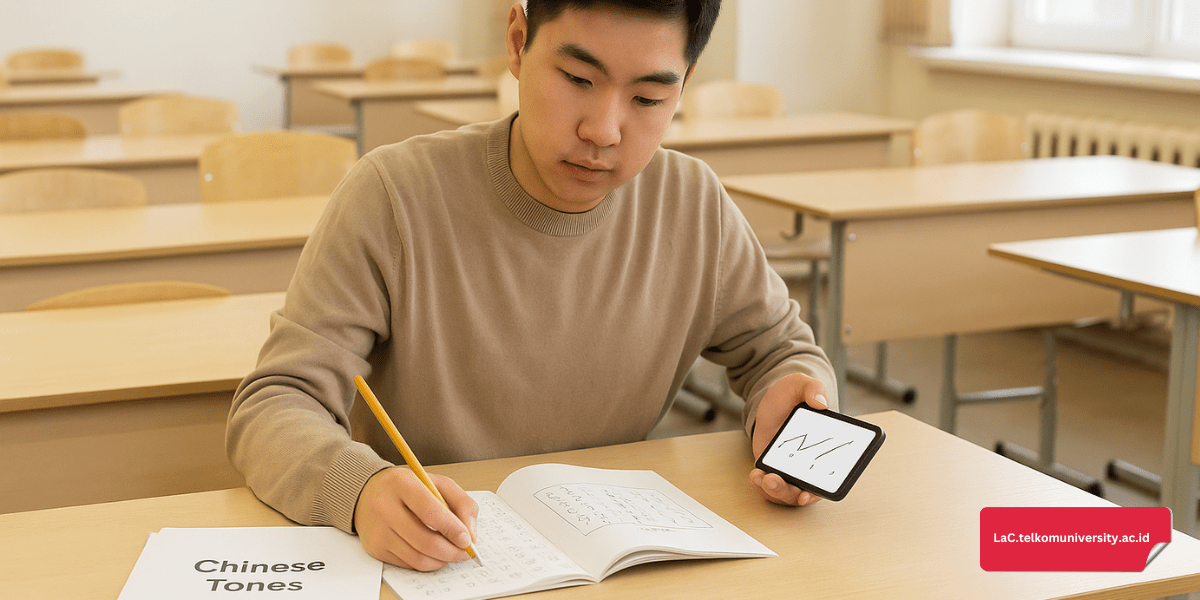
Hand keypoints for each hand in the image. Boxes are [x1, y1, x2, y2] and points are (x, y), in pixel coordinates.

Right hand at [353, 467, 478, 570]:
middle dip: (452, 551)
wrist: (368, 493)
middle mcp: (385, 507)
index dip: (452, 529)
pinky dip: (427, 562)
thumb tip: (470, 533)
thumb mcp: (437, 483)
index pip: (430, 512)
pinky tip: (433, 553)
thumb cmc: (407, 488)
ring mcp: (378, 530)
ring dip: (442, 560)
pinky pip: (408, 564)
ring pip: (418, 558)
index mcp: (402, 484)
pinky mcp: (375, 548)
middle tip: (465, 552)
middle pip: (425, 541)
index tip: (468, 539)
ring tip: (452, 552)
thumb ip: (461, 502)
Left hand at [748, 373, 828, 505]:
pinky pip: (772, 487)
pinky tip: (754, 476)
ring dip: (775, 491)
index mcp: (828, 446)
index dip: (822, 489)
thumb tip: (821, 402)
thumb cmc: (792, 395)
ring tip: (760, 478)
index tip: (807, 493)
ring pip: (789, 493)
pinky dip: (762, 487)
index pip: (833, 476)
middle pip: (808, 491)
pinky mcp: (776, 469)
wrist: (772, 401)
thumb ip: (813, 388)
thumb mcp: (800, 384)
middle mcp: (813, 462)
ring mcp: (794, 468)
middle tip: (774, 480)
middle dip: (791, 493)